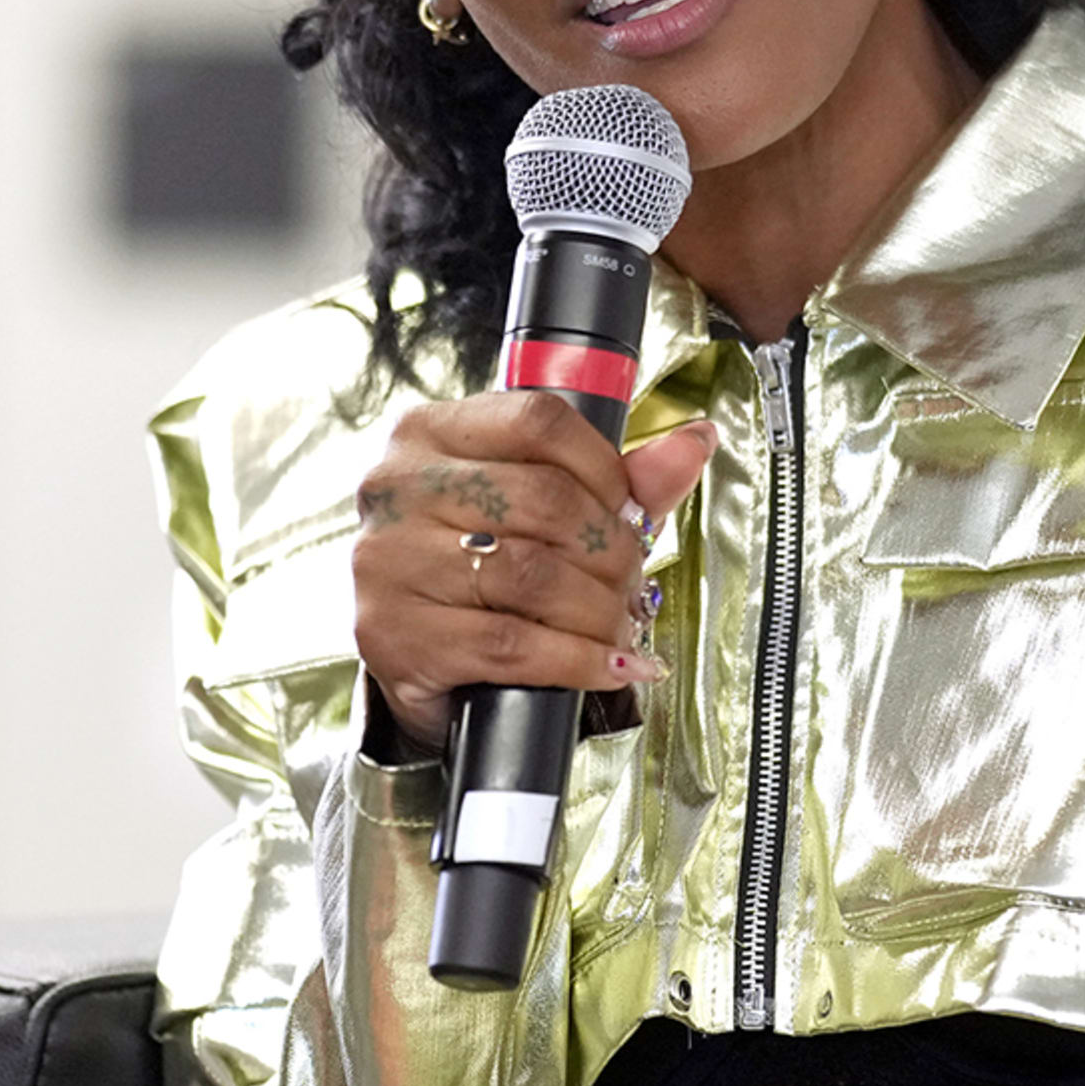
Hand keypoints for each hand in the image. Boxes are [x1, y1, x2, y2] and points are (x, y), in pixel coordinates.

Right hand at [350, 400, 718, 752]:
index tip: (630, 510)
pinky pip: (512, 645)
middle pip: (547, 500)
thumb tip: (695, 443)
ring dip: (602, 610)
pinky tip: (610, 665)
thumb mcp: (548, 508)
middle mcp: (399, 488)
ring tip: (622, 625)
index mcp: (432, 433)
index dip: (607, 470)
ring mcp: (389, 561)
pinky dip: (580, 660)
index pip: (540, 421)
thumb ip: (625, 477)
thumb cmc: (480, 565)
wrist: (417, 656)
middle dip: (614, 550)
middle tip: (635, 583)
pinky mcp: (395, 636)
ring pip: (533, 575)